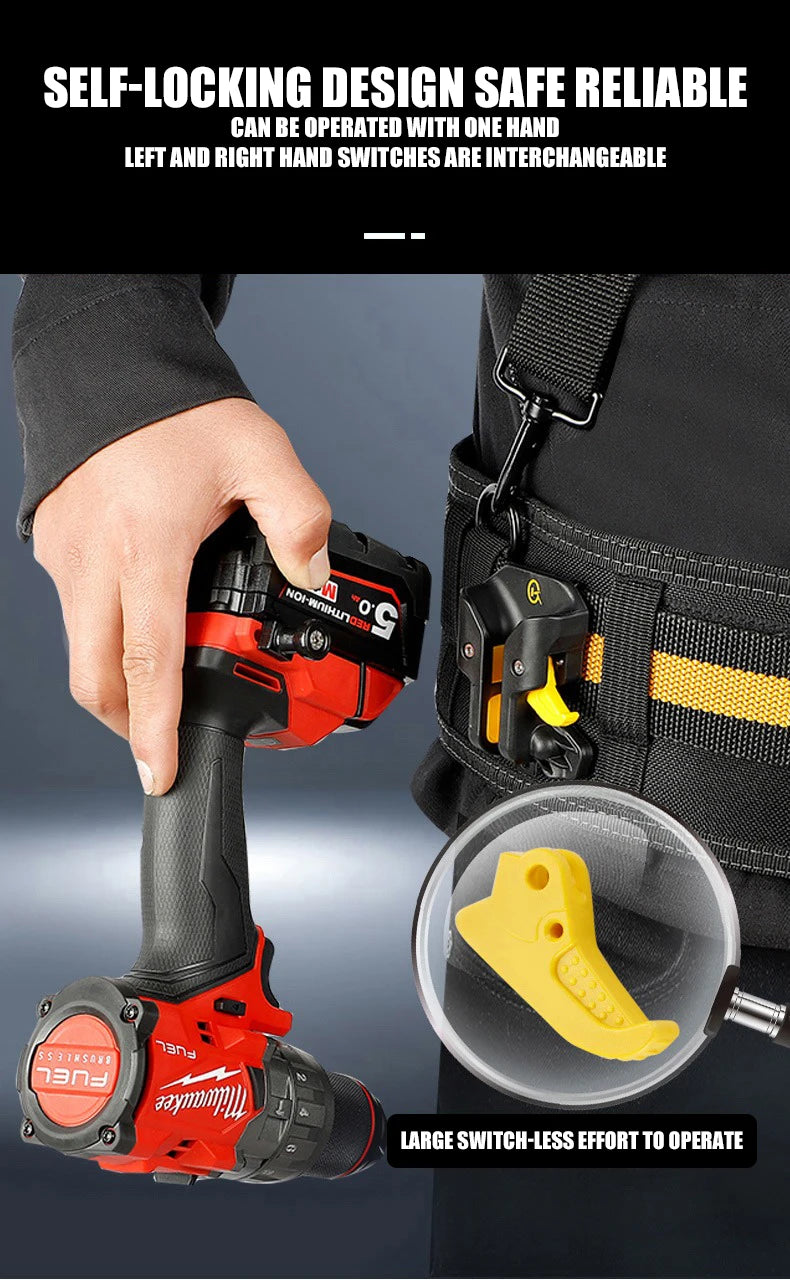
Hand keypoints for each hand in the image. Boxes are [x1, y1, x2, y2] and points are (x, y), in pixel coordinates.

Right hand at [33, 398, 330, 794]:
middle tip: (165, 743)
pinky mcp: (55, 548)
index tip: (161, 772)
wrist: (107, 366)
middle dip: (132, 724)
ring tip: (165, 688)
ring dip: (120, 683)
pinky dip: (108, 640)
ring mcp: (67, 558)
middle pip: (99, 679)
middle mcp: (95, 562)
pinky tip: (146, 627)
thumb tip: (315, 572)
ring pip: (84, 651)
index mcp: (146, 546)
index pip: (151, 661)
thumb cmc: (175, 409)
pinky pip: (78, 617)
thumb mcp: (258, 452)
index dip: (157, 728)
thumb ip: (299, 515)